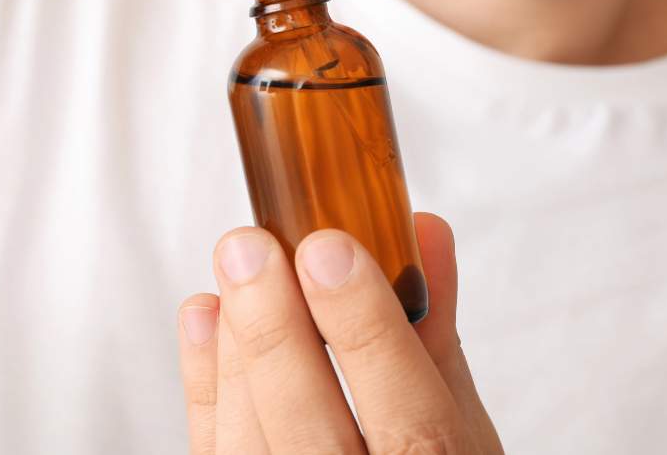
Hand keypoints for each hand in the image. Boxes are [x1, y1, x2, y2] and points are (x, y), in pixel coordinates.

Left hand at [177, 213, 502, 453]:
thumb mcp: (462, 425)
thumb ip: (436, 338)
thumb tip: (423, 233)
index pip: (413, 424)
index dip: (368, 333)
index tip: (330, 250)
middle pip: (310, 434)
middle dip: (275, 333)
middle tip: (253, 249)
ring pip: (250, 447)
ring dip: (234, 349)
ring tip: (235, 267)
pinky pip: (215, 453)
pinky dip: (206, 383)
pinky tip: (205, 316)